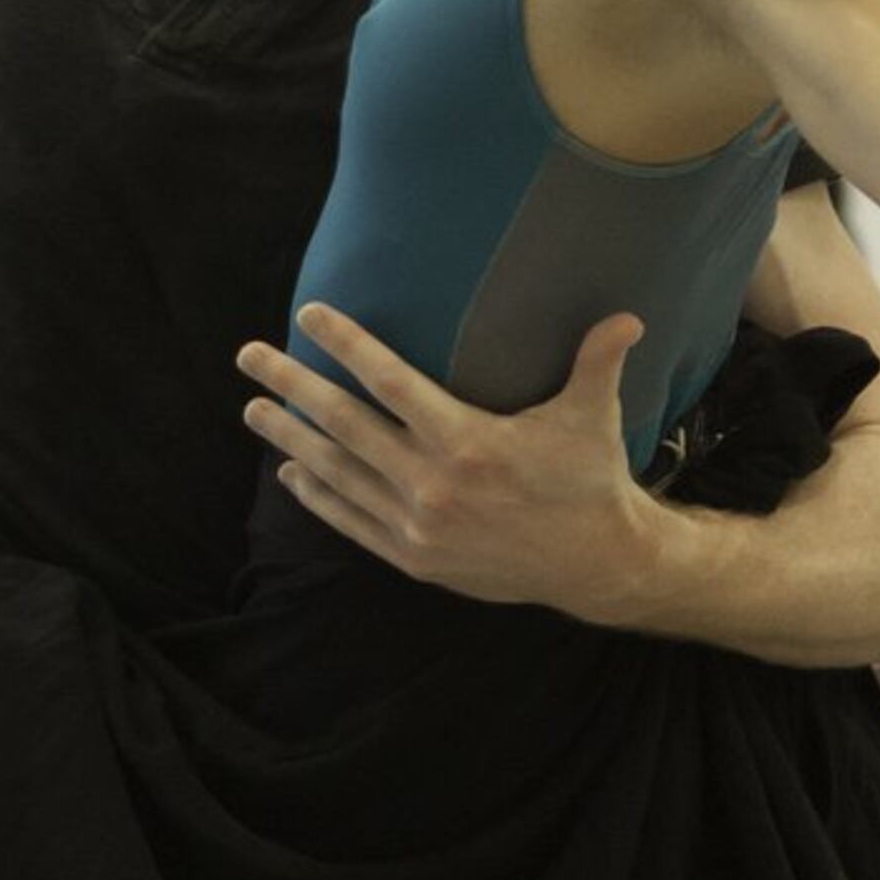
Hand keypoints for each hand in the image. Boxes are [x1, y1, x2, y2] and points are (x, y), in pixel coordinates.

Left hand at [238, 304, 663, 621]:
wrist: (594, 565)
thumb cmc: (590, 480)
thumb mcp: (593, 417)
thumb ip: (598, 361)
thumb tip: (629, 314)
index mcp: (469, 442)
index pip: (391, 383)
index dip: (347, 346)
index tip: (309, 314)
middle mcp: (433, 484)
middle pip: (344, 426)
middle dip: (292, 387)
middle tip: (250, 355)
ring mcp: (418, 525)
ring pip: (337, 475)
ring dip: (290, 441)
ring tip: (255, 410)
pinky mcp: (415, 557)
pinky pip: (351, 521)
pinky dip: (317, 497)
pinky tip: (289, 473)